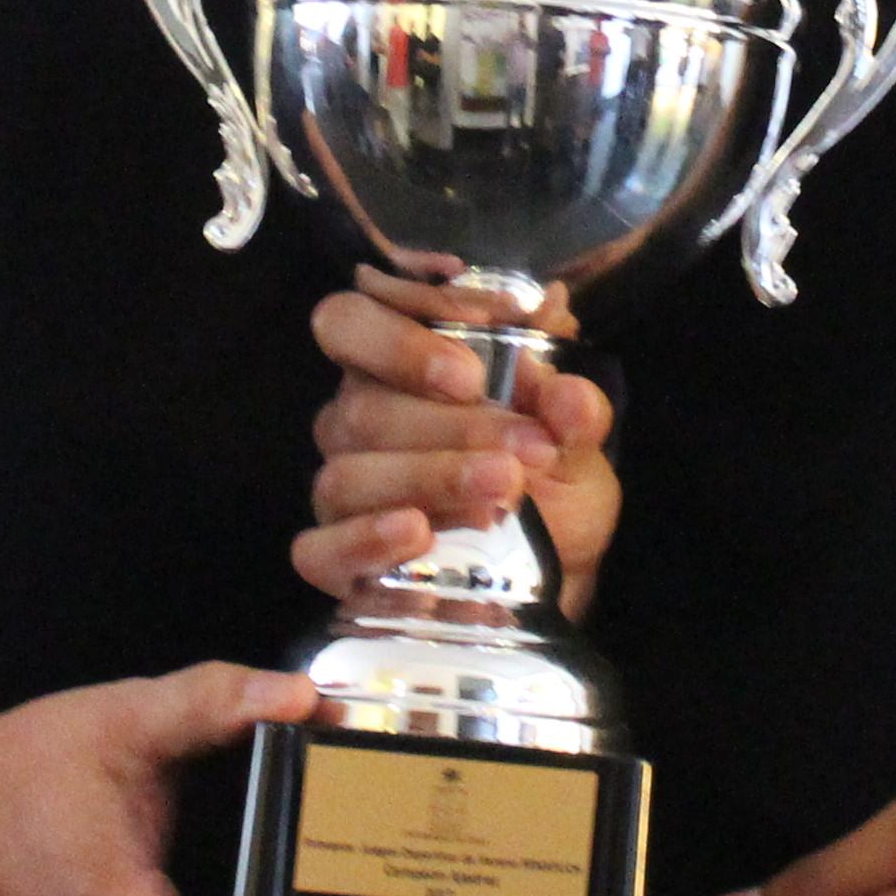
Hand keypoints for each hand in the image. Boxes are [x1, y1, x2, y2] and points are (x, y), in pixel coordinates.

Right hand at [303, 269, 621, 609]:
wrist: (558, 574)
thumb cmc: (551, 487)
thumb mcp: (576, 442)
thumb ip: (570, 400)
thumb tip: (560, 347)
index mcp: (397, 369)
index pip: (348, 321)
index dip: (397, 337)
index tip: (475, 369)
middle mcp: (356, 423)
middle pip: (365, 407)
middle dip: (454, 425)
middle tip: (531, 446)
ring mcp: (342, 493)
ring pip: (348, 474)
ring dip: (429, 477)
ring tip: (503, 489)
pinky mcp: (336, 562)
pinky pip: (318, 550)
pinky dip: (364, 541)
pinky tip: (417, 534)